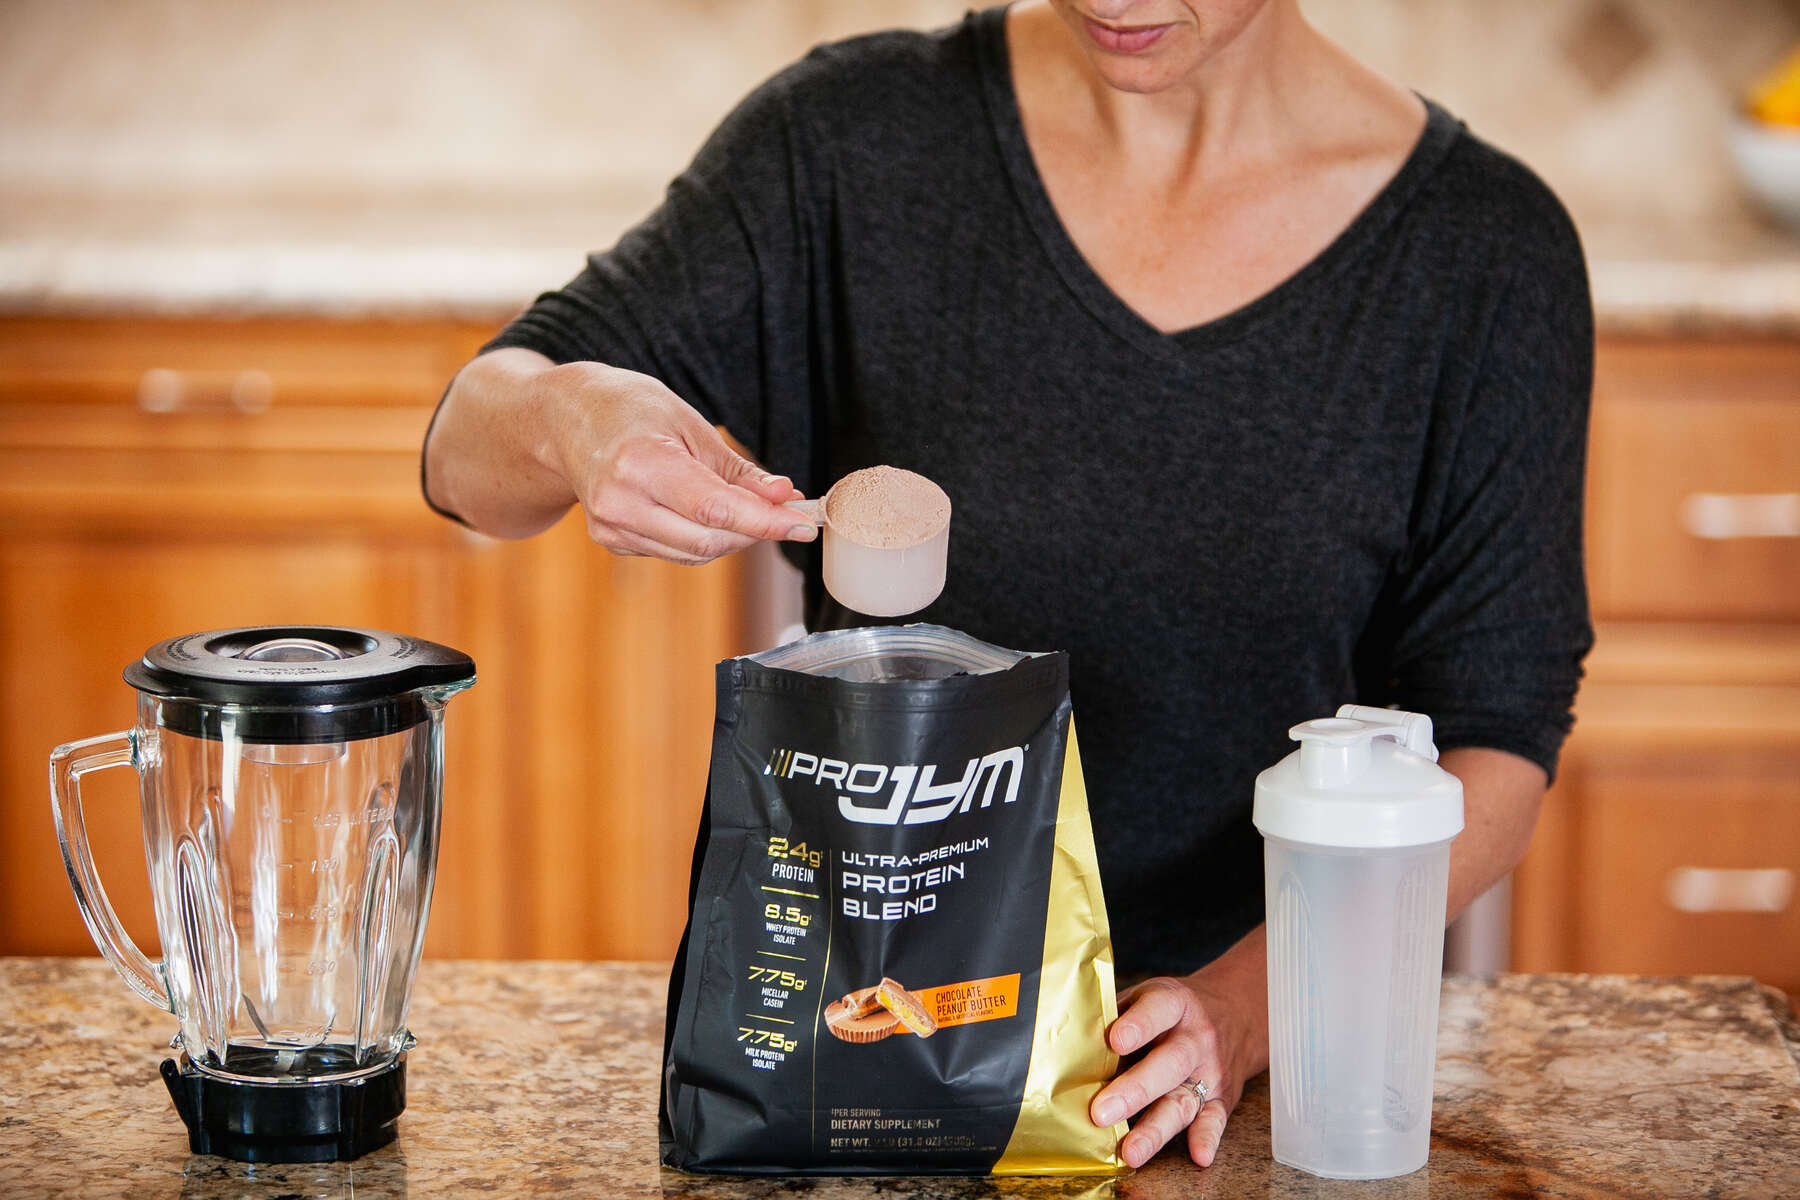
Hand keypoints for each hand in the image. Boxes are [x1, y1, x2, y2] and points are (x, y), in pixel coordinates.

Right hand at [541, 359, 814, 563]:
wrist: (563, 419)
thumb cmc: (629, 409)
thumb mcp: (689, 424)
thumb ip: (738, 470)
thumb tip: (785, 497)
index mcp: (640, 463)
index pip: (716, 509)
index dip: (766, 522)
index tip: (804, 524)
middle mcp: (620, 502)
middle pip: (708, 540)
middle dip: (754, 531)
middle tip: (784, 512)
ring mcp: (611, 527)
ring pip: (694, 552)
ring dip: (732, 537)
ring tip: (747, 508)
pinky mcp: (611, 541)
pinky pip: (674, 551)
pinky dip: (702, 537)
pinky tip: (703, 512)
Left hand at [1089, 937, 1268, 1168]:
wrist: (1235, 1014)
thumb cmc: (1172, 1011)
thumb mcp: (1148, 996)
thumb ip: (1116, 1016)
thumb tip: (1070, 1044)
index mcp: (1175, 1003)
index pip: (1159, 1009)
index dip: (1138, 1024)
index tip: (1115, 1040)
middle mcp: (1196, 1037)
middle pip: (1169, 1063)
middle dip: (1135, 1090)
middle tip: (1100, 1112)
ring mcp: (1210, 1070)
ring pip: (1185, 1100)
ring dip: (1157, 1128)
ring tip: (1131, 1151)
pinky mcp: (1223, 1098)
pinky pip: (1216, 1120)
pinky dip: (1207, 1138)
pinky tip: (1198, 1155)